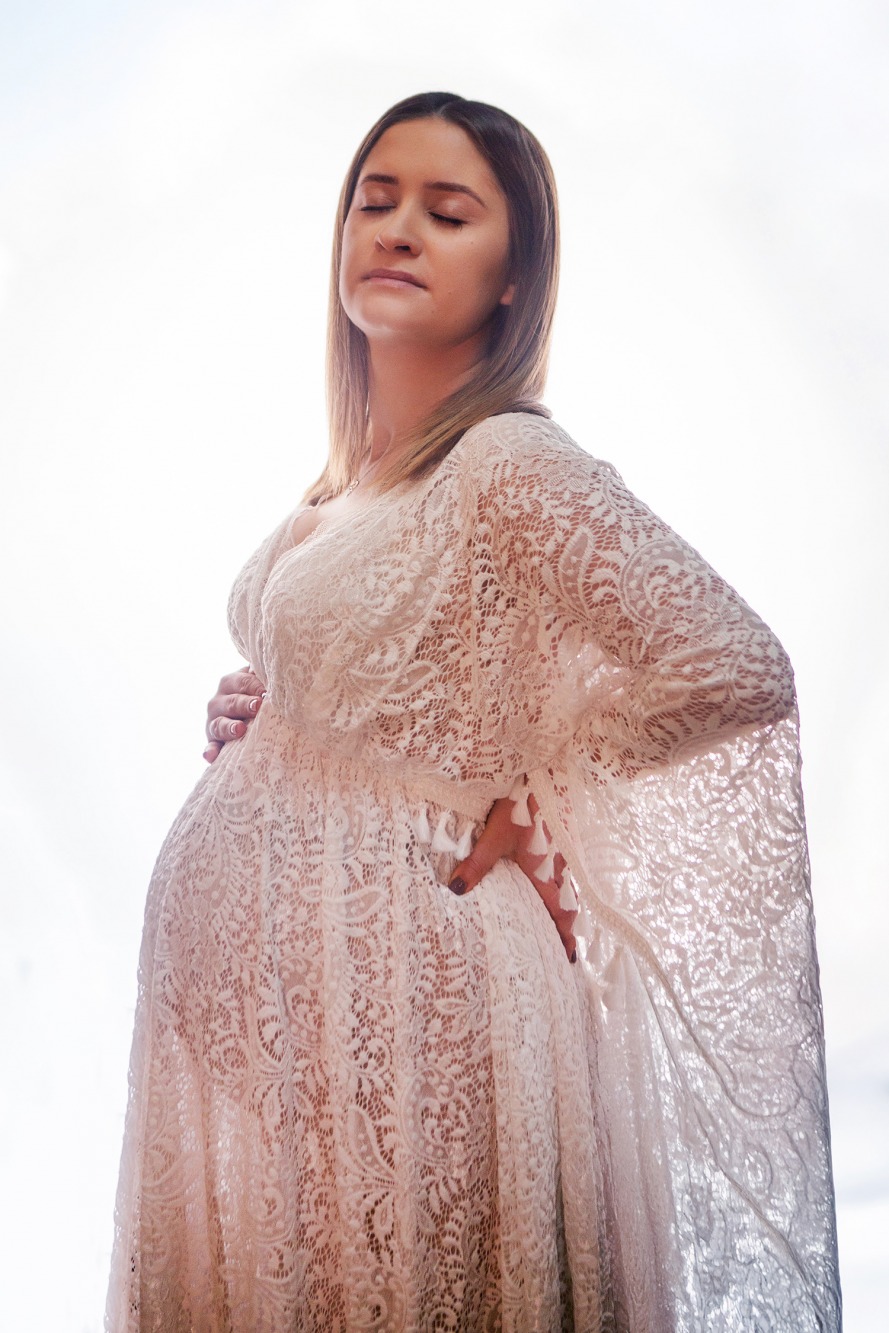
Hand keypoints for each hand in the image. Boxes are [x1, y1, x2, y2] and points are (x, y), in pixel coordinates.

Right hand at [203, 668, 264, 762]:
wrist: (246, 712)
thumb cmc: (257, 694)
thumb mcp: (258, 682)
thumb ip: (263, 677)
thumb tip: (277, 672)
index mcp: (230, 683)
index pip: (242, 682)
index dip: (254, 686)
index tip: (267, 692)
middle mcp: (218, 701)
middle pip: (231, 702)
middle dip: (244, 704)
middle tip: (257, 706)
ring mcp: (214, 722)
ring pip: (219, 724)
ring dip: (229, 727)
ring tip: (240, 729)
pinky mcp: (213, 741)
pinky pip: (210, 747)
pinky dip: (210, 751)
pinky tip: (211, 756)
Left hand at [449, 793, 576, 961]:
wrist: (540, 772)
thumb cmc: (520, 806)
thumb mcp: (495, 836)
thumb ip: (476, 864)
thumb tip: (455, 891)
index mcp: (546, 872)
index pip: (560, 912)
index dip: (565, 936)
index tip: (569, 959)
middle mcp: (558, 865)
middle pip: (567, 903)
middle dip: (565, 925)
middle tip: (562, 947)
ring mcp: (560, 850)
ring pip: (565, 885)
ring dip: (563, 904)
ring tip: (556, 920)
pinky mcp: (557, 836)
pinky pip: (561, 868)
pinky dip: (559, 882)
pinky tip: (548, 879)